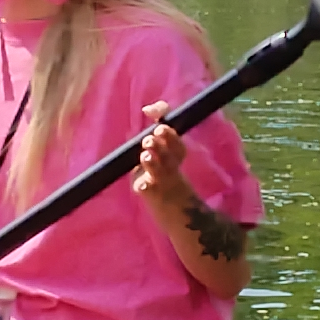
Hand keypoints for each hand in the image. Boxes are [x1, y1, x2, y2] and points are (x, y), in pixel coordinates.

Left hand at [132, 102, 191, 218]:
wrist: (176, 210)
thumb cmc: (165, 174)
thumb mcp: (164, 153)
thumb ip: (158, 129)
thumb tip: (147, 109)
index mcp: (175, 156)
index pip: (176, 141)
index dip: (169, 132)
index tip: (158, 122)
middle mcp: (171, 168)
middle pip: (169, 156)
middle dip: (160, 146)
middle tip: (150, 139)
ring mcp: (162, 182)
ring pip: (158, 171)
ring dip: (153, 163)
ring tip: (146, 156)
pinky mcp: (151, 195)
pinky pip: (149, 191)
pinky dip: (146, 187)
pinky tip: (143, 186)